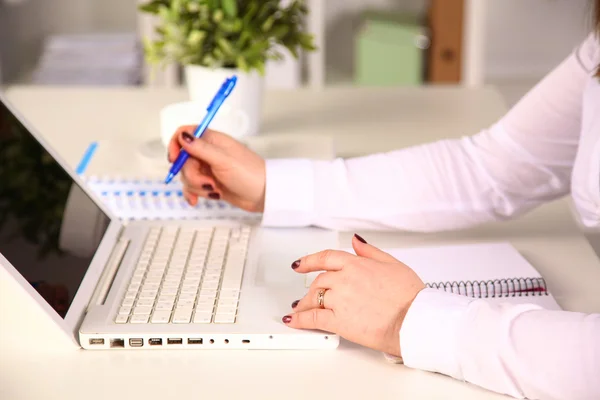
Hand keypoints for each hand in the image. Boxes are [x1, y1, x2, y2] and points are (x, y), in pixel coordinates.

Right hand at [167, 126, 265, 211]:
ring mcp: (208, 169)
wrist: (263, 195)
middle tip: (208, 182)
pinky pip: (192, 187)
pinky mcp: (209, 183)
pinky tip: (195, 201)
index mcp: (212, 140)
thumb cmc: (250, 174)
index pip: (185, 134)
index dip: (176, 145)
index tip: (175, 160)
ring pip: (187, 175)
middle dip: (192, 175)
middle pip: (183, 160)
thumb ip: (201, 148)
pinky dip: (192, 193)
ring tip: (214, 190)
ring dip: (197, 186)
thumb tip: (183, 136)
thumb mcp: (224, 160)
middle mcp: (208, 153)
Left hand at [283, 234, 424, 357]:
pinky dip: (300, 320)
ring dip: (304, 304)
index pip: (325, 258)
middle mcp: (344, 279)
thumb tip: (356, 241)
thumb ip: (369, 251)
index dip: (309, 261)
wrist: (413, 319)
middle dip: (311, 289)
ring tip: (300, 310)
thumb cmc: (409, 295)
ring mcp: (339, 300)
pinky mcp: (338, 320)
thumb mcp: (392, 263)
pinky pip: (313, 318)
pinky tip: (294, 321)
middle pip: (319, 281)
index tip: (300, 265)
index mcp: (356, 264)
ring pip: (313, 298)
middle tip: (307, 295)